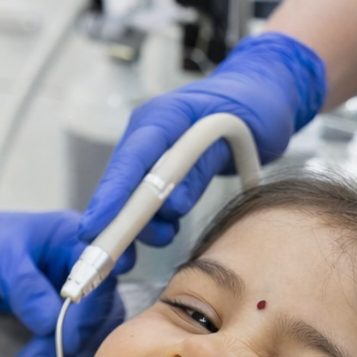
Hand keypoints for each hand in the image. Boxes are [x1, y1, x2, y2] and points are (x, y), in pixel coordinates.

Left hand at [0, 191, 131, 356]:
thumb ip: (25, 287)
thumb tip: (51, 322)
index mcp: (73, 236)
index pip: (102, 271)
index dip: (93, 305)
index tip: (70, 336)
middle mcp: (83, 260)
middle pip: (101, 303)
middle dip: (74, 335)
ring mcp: (76, 286)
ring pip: (90, 324)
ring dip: (64, 351)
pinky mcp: (64, 308)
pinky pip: (74, 334)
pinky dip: (57, 352)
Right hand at [79, 31, 325, 246]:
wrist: (262, 93)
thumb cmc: (254, 106)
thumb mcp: (236, 134)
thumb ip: (201, 167)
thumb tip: (172, 204)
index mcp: (164, 115)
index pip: (131, 159)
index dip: (111, 197)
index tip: (95, 229)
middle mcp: (149, 132)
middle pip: (122, 183)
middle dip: (115, 225)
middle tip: (112, 263)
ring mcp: (152, 150)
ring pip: (133, 197)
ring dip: (143, 225)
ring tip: (166, 236)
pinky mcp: (160, 167)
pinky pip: (147, 199)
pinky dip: (153, 220)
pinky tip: (166, 230)